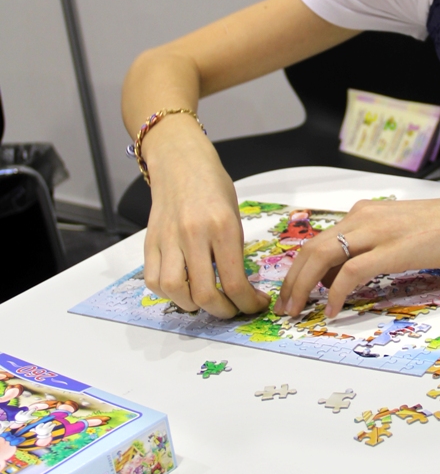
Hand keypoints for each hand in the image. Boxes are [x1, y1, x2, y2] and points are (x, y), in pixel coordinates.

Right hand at [142, 124, 270, 318]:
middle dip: (222, 311)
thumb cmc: (213, 185)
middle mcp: (194, 234)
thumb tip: (238, 287)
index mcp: (222, 226)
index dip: (247, 303)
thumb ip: (233, 249)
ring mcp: (168, 238)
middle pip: (204, 293)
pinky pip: (153, 280)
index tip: (255, 305)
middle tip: (232, 310)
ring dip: (192, 306)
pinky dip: (167, 293)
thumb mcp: (235, 215)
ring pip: (174, 291)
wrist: (180, 161)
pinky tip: (182, 288)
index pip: (234, 281)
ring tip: (205, 302)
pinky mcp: (149, 240)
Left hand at [275, 193, 439, 318]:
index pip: (318, 240)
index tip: (292, 291)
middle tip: (284, 306)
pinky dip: (335, 293)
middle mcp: (363, 217)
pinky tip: (332, 309)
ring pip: (322, 257)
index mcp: (363, 213)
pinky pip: (351, 273)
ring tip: (298, 310)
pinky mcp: (391, 250)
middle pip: (312, 248)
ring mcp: (376, 232)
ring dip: (304, 286)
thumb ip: (368, 248)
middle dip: (292, 280)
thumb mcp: (396, 233)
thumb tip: (342, 276)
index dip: (298, 268)